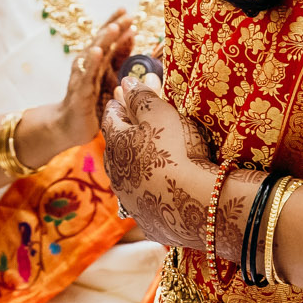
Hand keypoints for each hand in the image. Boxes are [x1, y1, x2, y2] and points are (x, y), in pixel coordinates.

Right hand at [46, 9, 130, 153]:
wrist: (69, 126)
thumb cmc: (91, 101)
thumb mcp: (109, 77)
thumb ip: (119, 57)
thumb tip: (132, 34)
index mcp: (96, 62)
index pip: (107, 39)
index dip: (115, 24)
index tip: (126, 11)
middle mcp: (87, 66)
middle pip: (101, 43)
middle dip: (113, 28)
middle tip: (127, 15)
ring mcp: (82, 78)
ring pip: (93, 56)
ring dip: (103, 41)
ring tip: (113, 28)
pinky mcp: (80, 93)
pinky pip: (86, 76)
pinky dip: (91, 63)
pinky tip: (96, 52)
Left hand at [99, 77, 217, 250]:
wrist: (192, 204)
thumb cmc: (174, 151)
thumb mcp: (159, 114)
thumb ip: (141, 97)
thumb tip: (127, 82)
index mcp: (116, 143)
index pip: (110, 117)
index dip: (117, 104)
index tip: (120, 96)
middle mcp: (116, 173)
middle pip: (115, 148)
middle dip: (122, 136)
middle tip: (131, 127)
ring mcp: (130, 199)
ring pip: (126, 177)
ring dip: (134, 166)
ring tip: (145, 160)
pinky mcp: (147, 220)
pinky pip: (145, 201)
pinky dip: (150, 193)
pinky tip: (159, 193)